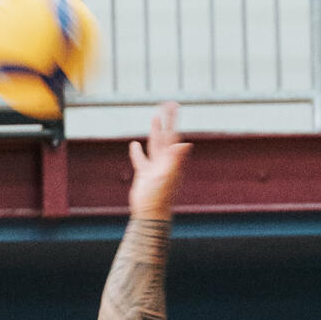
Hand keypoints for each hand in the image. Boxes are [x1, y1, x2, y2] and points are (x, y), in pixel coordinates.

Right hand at [128, 103, 190, 219]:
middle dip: (166, 120)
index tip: (174, 106)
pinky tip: (134, 144)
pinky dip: (137, 152)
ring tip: (155, 118)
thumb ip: (176, 159)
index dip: (173, 120)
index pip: (173, 135)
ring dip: (154, 131)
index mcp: (172, 160)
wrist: (150, 214)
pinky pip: (141, 159)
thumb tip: (186, 144)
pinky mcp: (144, 174)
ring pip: (154, 144)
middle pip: (165, 136)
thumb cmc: (160, 197)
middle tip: (168, 105)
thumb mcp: (168, 176)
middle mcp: (165, 161)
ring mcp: (154, 167)